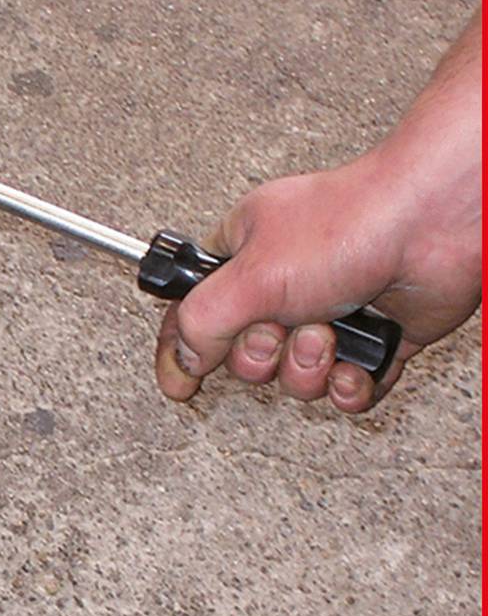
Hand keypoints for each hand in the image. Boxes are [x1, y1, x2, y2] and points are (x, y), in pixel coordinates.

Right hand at [154, 8, 480, 411]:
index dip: (181, 350)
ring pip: (295, 379)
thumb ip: (201, 323)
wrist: (435, 226)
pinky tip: (357, 362)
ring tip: (329, 333)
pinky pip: (345, 390)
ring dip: (310, 367)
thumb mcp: (250, 276)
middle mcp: (283, 287)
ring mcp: (330, 315)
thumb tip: (181, 358)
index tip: (179, 383)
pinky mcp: (373, 340)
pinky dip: (350, 385)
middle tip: (280, 328)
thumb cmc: (349, 225)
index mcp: (243, 257)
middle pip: (245, 357)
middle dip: (263, 356)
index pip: (192, 313)